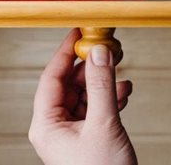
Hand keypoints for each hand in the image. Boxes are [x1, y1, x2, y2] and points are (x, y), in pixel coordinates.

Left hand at [29, 29, 137, 164]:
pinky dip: (111, 97)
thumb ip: (102, 85)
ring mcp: (72, 133)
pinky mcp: (89, 137)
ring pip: (85, 95)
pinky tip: (124, 92)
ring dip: (104, 82)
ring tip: (121, 73)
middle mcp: (56, 127)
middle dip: (90, 66)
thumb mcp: (103, 124)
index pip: (51, 79)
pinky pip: (97, 108)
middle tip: (108, 47)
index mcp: (46, 125)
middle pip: (70, 84)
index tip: (79, 32)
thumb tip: (99, 52)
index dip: (65, 53)